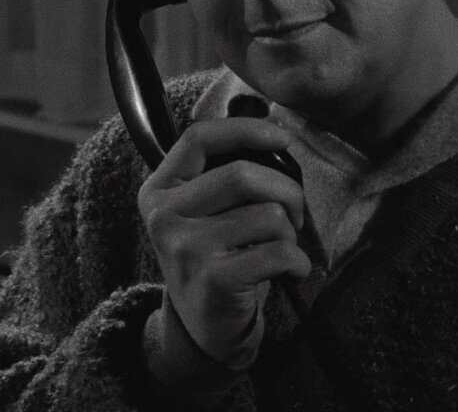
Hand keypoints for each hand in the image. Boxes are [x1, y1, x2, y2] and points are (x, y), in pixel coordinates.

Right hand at [138, 118, 310, 369]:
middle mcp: (163, 216)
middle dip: (287, 191)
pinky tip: (290, 272)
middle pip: (242, 175)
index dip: (246, 130)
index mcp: (160, 189)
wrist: (204, 328)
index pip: (199, 138)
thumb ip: (224, 175)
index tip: (282, 138)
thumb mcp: (204, 212)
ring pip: (268, 215)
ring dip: (290, 233)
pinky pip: (278, 252)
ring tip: (280, 248)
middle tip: (294, 214)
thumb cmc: (217, 258)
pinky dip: (298, 262)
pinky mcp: (213, 280)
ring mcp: (185, 248)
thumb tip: (276, 138)